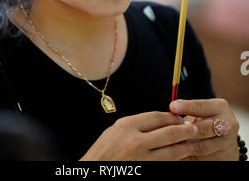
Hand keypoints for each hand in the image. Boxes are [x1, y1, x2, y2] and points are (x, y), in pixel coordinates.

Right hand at [78, 111, 198, 160]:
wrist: (94, 171)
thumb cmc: (104, 152)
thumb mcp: (115, 130)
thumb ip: (136, 125)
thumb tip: (159, 120)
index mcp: (127, 126)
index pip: (157, 117)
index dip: (171, 116)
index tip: (179, 117)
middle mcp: (135, 142)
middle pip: (168, 132)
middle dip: (184, 130)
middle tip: (194, 128)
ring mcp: (141, 159)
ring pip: (170, 152)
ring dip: (184, 147)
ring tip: (191, 144)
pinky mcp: (145, 170)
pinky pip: (165, 164)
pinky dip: (173, 160)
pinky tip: (179, 157)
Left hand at [169, 98, 239, 160]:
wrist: (223, 140)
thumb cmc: (204, 121)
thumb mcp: (199, 112)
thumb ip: (187, 110)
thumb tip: (171, 108)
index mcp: (220, 107)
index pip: (201, 106)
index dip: (186, 106)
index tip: (172, 106)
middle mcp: (228, 124)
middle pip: (204, 128)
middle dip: (186, 130)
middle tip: (171, 130)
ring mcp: (229, 143)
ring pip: (203, 147)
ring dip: (186, 146)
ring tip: (172, 143)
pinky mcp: (226, 158)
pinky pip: (205, 158)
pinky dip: (191, 155)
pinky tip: (180, 153)